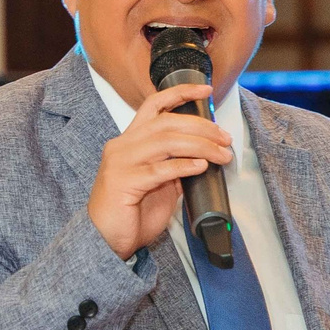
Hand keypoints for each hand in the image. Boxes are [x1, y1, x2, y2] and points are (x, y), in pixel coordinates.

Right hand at [85, 83, 233, 260]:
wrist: (104, 240)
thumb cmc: (131, 213)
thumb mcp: (158, 183)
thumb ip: (174, 166)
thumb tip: (203, 157)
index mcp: (130, 140)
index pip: (154, 105)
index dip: (180, 93)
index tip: (206, 90)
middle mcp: (123, 146)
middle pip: (167, 123)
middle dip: (201, 127)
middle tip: (225, 138)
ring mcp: (121, 162)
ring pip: (165, 142)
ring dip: (200, 146)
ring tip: (222, 155)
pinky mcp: (123, 182)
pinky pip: (159, 170)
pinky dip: (184, 166)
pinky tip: (201, 167)